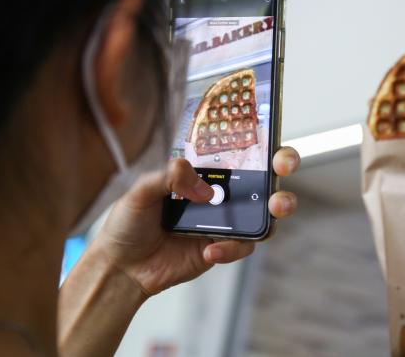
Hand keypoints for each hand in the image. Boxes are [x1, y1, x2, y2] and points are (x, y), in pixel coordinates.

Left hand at [90, 147, 299, 296]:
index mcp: (200, 172)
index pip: (235, 150)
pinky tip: (210, 249)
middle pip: (262, 175)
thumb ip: (167, 176)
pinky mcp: (223, 247)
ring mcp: (224, 221)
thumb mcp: (140, 190)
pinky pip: (243, 245)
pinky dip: (232, 247)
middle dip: (282, 166)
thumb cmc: (129, 224)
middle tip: (281, 168)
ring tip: (272, 209)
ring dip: (276, 208)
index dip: (259, 141)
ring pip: (265, 212)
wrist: (122, 267)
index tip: (269, 137)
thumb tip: (197, 180)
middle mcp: (219, 193)